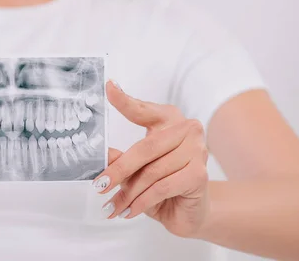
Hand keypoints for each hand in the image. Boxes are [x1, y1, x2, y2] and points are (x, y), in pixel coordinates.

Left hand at [93, 80, 209, 237]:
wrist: (190, 211)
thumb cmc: (163, 184)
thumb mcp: (138, 169)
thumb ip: (122, 158)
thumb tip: (102, 155)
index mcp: (169, 119)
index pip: (143, 109)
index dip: (125, 100)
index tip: (109, 87)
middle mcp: (187, 129)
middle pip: (144, 148)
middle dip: (118, 170)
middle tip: (99, 185)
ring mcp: (197, 151)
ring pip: (152, 172)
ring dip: (129, 193)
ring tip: (113, 206)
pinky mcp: (200, 174)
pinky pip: (162, 187)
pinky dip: (142, 201)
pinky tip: (130, 211)